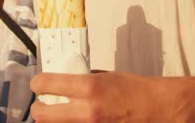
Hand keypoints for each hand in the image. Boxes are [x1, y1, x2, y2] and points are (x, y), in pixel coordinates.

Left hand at [30, 71, 160, 121]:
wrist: (157, 108)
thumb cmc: (135, 90)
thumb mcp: (106, 76)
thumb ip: (83, 79)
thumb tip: (64, 81)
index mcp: (88, 87)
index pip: (46, 84)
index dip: (37, 84)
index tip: (38, 84)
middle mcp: (86, 110)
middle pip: (42, 115)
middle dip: (38, 109)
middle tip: (41, 105)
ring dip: (53, 120)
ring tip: (58, 114)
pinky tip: (76, 119)